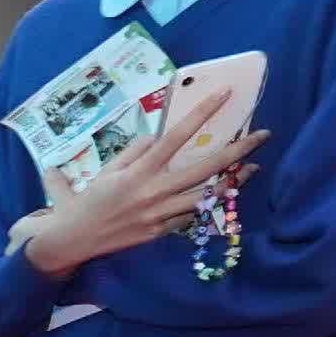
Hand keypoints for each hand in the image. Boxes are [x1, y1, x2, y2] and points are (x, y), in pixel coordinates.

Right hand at [16, 120, 266, 275]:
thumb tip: (157, 140)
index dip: (202, 114)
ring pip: (207, 196)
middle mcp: (153, 193)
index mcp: (137, 173)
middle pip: (205, 169)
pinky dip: (209, 202)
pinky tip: (223, 192)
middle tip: (262, 135)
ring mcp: (160, 215)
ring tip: (252, 166)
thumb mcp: (106, 170)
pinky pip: (191, 214)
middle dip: (237, 151)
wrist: (73, 241)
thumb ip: (134, 152)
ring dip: (233, 180)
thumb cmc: (86, 201)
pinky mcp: (161, 231)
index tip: (225, 96)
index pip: (176, 138)